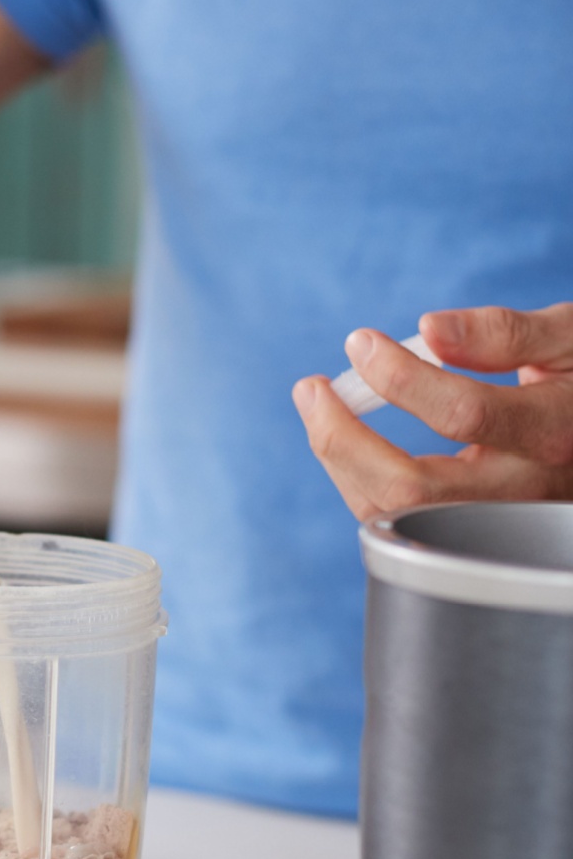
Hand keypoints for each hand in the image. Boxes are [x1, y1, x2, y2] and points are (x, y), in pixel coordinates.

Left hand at [291, 303, 572, 519]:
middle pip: (411, 488)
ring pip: (393, 513)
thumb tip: (429, 328)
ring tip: (318, 404)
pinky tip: (347, 436)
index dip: (402, 377)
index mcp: (556, 432)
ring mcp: (493, 520)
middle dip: (343, 439)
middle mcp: (524, 490)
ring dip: (340, 460)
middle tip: (310, 388)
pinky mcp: (467, 530)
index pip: (465, 414)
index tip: (361, 344)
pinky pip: (397, 516)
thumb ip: (507, 334)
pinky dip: (358, 477)